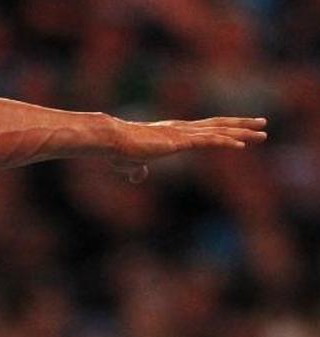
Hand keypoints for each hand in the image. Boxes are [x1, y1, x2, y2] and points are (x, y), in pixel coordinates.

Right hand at [109, 116, 266, 182]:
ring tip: (263, 132)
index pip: (204, 129)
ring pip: (219, 131)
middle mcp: (181, 129)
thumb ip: (139, 170)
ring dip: (242, 131)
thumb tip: (140, 176)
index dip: (224, 129)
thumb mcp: (131, 164)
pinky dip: (226, 141)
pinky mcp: (179, 141)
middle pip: (218, 125)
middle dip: (242, 124)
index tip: (241, 130)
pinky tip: (242, 144)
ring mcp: (182, 134)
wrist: (111, 140)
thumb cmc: (118, 151)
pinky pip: (209, 141)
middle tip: (263, 123)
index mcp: (172, 133)